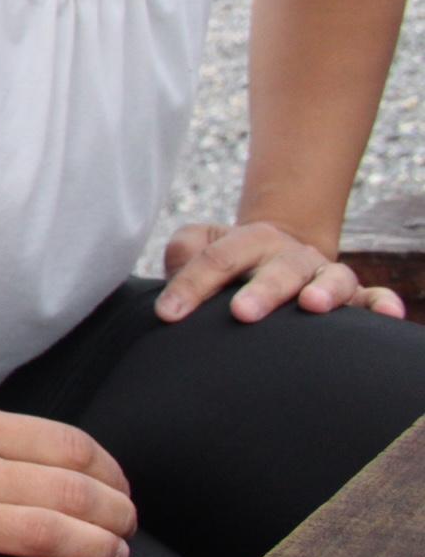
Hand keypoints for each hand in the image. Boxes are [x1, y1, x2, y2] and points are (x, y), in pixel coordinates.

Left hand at [156, 221, 407, 322]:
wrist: (272, 258)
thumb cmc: (226, 263)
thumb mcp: (198, 248)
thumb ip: (184, 253)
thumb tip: (177, 273)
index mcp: (248, 242)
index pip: (217, 259)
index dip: (190, 285)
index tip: (168, 314)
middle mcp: (289, 256)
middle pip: (277, 269)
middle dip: (261, 290)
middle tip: (242, 313)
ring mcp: (322, 275)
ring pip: (331, 277)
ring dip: (324, 290)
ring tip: (313, 305)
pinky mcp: (351, 297)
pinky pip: (372, 298)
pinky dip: (382, 304)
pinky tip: (389, 314)